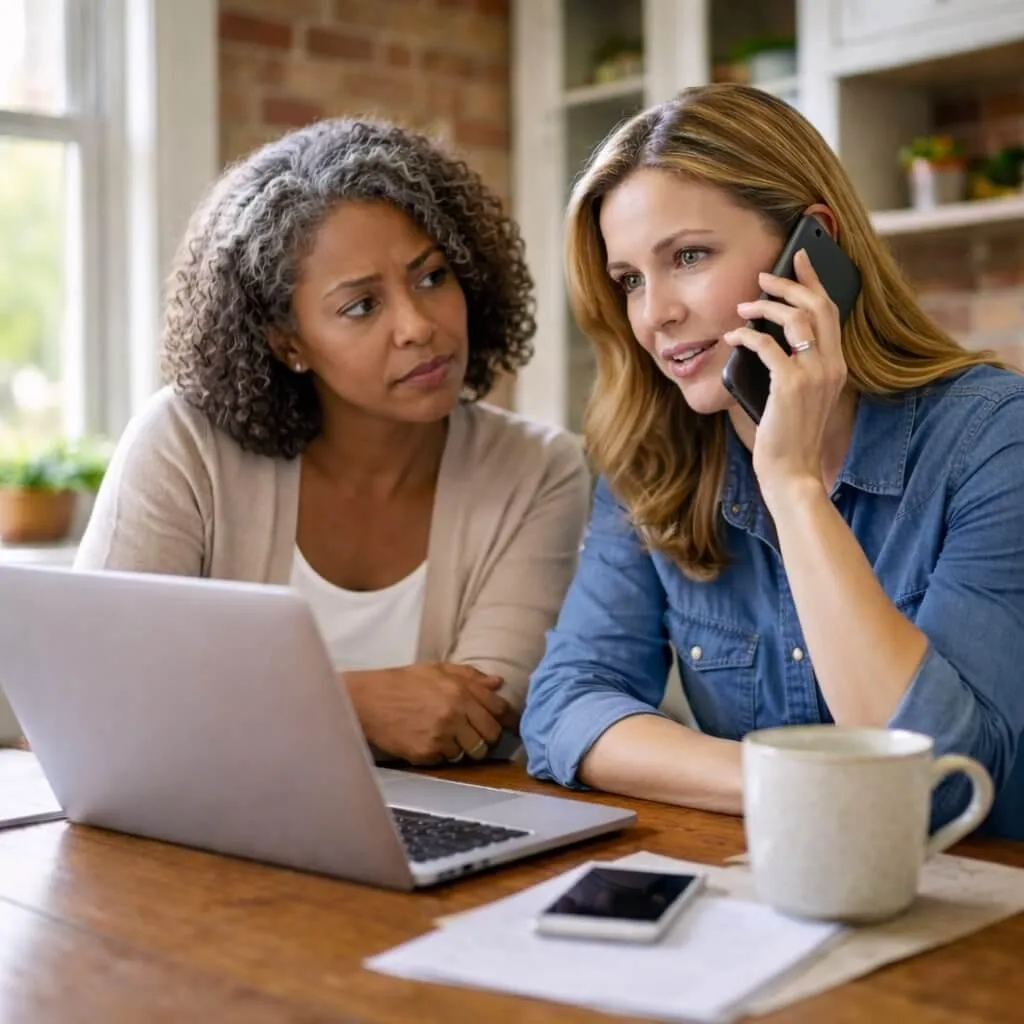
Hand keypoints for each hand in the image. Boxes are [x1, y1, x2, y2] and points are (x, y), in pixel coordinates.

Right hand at [342, 662, 514, 765]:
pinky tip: (431, 741)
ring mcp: (442, 735)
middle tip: (475, 733)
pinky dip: (443, 754)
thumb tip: (497, 683)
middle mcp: (455, 713)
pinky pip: (448, 760)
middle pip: (490, 735)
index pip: (499, 709)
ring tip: (450, 737)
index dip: (508, 719)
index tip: (512, 726)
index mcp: (461, 690)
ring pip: (472, 752)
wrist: (370, 699)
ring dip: (465, 747)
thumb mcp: (438, 670)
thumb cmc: (404, 682)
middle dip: (486, 736)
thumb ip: (470, 676)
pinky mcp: (427, 752)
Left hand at [724, 247, 847, 500]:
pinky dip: (747, 336)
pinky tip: (732, 338)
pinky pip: (767, 346)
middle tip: (764, 275)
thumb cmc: (789, 437)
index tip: (800, 259)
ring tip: (744, 307)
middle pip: (817, 306)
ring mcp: (813, 375)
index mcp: (837, 366)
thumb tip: (767, 335)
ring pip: (795, 319)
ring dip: (765, 306)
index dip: (815, 281)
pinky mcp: (790, 385)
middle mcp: (831, 366)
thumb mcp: (800, 397)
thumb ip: (795, 367)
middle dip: (789, 283)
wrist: (792, 472)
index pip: (831, 311)